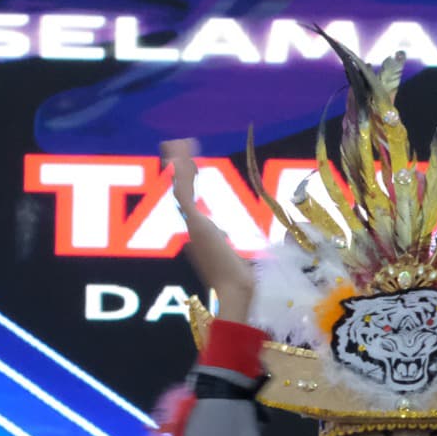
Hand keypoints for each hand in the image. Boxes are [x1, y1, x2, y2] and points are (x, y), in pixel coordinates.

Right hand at [161, 140, 252, 323]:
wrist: (237, 291)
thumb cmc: (244, 280)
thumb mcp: (244, 255)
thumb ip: (243, 247)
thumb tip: (260, 242)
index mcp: (202, 236)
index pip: (191, 203)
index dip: (189, 183)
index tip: (192, 167)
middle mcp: (194, 229)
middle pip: (181, 193)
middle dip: (179, 170)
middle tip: (176, 148)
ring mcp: (193, 226)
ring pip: (180, 189)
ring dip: (178, 166)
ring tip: (176, 144)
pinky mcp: (195, 224)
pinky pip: (184, 192)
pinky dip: (182, 173)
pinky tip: (181, 155)